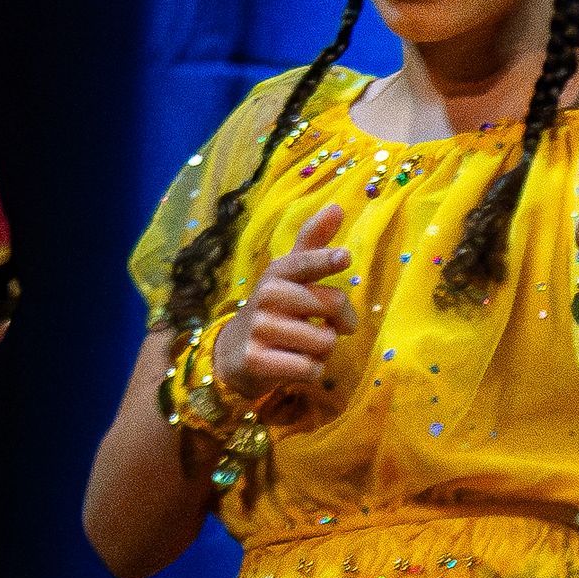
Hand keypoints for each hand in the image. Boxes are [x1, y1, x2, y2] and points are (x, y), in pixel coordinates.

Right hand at [213, 202, 356, 402]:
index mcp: (278, 273)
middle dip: (342, 322)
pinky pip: (310, 368)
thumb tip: (337, 206)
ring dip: (324, 350)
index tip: (344, 257)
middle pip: (332, 305)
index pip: (304, 263)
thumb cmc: (276, 309)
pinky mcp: (256, 361)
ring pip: (325, 342)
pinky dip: (312, 371)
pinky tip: (293, 364)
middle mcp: (266, 296)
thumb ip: (313, 243)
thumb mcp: (289, 275)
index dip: (324, 260)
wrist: (234, 353)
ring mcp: (259, 329)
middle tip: (329, 327)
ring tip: (302, 346)